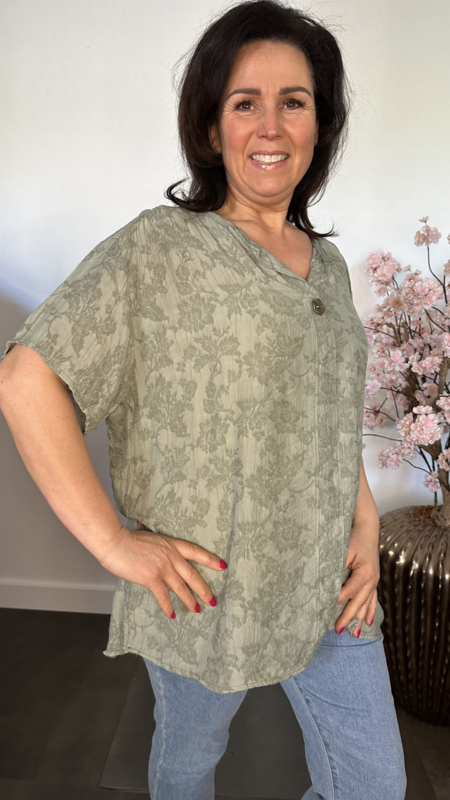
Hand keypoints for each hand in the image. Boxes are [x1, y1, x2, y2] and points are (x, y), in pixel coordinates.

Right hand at [99, 522, 226, 618]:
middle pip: (193, 575)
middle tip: (212, 600)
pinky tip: (172, 614)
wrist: (115, 542)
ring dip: (190, 600)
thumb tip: (150, 533)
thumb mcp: (148, 534)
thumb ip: (155, 540)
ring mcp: (163, 569)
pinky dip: (168, 607)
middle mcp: (171, 557)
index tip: (222, 566)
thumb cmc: (127, 537)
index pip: (196, 552)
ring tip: (197, 609)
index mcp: (171, 544)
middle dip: (204, 589)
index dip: (210, 559)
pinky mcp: (151, 579)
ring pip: (182, 588)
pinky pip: (163, 596)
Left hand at [335, 520, 379, 636]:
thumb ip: (338, 566)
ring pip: (366, 603)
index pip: (348, 592)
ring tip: (354, 634)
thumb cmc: (354, 537)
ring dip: (359, 618)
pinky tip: (366, 621)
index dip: (336, 602)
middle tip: (337, 630)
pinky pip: (372, 599)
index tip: (325, 610)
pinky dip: (369, 610)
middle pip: (358, 602)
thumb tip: (327, 582)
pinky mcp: (374, 579)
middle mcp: (372, 579)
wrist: (368, 527)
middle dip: (348, 617)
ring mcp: (374, 580)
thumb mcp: (344, 550)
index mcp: (365, 573)